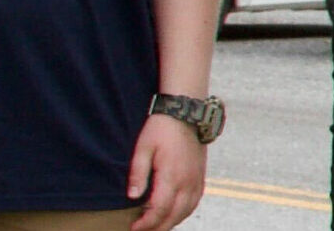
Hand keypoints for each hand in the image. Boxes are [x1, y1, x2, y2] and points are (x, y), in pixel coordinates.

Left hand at [122, 113, 204, 230]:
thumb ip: (138, 173)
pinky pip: (195, 202)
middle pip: (174, 215)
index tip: (134, 228)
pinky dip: (184, 213)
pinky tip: (174, 215)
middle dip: (158, 228)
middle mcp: (187, 181)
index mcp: (171, 175)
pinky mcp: (201, 177)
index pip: (159, 209)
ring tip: (157, 227)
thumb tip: (132, 197)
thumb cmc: (161, 129)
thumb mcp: (142, 148)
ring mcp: (196, 180)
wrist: (186, 113)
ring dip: (172, 222)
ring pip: (186, 211)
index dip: (146, 223)